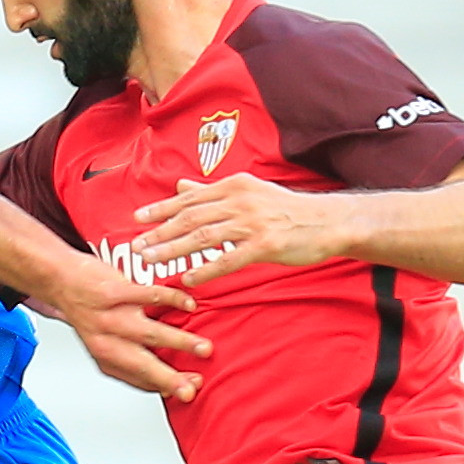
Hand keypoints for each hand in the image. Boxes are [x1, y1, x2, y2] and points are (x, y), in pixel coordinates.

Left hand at [40, 262, 207, 401]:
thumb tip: (166, 383)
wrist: (61, 278)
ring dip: (179, 342)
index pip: (138, 380)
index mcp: (105, 358)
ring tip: (202, 348)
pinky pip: (147, 296)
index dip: (164, 387)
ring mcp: (109, 316)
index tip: (188, 391)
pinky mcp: (112, 291)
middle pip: (141, 365)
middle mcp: (106, 341)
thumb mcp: (103, 344)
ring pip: (149, 334)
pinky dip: (171, 300)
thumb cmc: (88, 312)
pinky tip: (188, 305)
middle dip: (169, 378)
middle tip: (193, 386)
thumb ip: (130, 362)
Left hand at [131, 175, 349, 286]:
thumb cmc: (285, 210)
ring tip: (152, 261)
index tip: (138, 218)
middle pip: (191, 217)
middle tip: (137, 245)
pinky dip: (206, 269)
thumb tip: (180, 185)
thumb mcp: (248, 192)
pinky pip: (228, 259)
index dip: (162, 208)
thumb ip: (212, 192)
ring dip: (175, 250)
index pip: (190, 198)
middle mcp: (240, 200)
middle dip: (161, 232)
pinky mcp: (264, 245)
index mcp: (234, 185)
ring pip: (204, 237)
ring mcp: (252, 222)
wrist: (326, 221)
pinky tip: (188, 278)